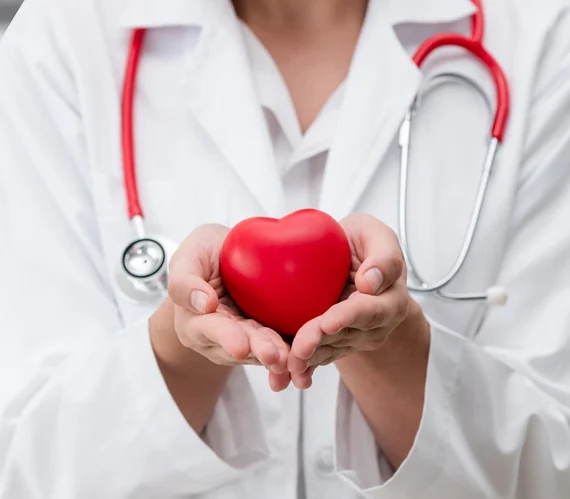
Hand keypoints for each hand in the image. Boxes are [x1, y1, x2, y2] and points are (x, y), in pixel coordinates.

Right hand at [166, 224, 290, 391]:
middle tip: (273, 355)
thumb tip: (203, 304)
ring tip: (290, 358)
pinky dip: (290, 351)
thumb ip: (185, 281)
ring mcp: (244, 339)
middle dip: (257, 350)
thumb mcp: (188, 256)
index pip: (209, 330)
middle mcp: (218, 338)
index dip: (226, 337)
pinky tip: (302, 357)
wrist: (227, 254)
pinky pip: (278, 344)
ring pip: (260, 350)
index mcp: (194, 322)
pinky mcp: (267, 335)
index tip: (240, 346)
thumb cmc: (203, 254)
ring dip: (276, 355)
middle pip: (239, 345)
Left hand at [288, 213, 412, 388]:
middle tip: (298, 348)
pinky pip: (316, 356)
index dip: (348, 317)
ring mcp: (352, 338)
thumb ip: (384, 256)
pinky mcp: (331, 343)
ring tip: (287, 366)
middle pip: (344, 335)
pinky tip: (283, 376)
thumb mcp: (377, 235)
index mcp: (388, 300)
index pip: (369, 310)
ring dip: (307, 360)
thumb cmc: (364, 244)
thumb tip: (371, 283)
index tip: (328, 321)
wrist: (352, 260)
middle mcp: (373, 326)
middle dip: (319, 342)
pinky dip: (300, 366)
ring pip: (328, 350)